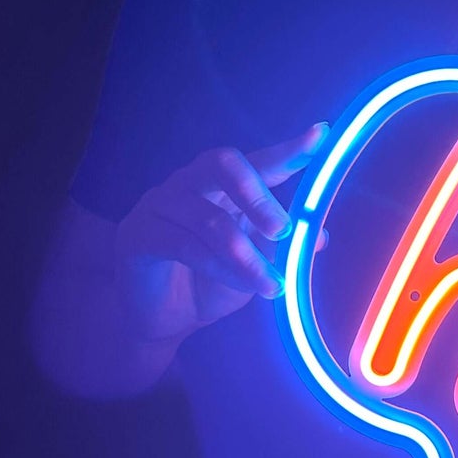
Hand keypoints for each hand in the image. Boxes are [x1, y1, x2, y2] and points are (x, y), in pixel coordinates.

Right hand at [114, 124, 327, 343]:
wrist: (165, 320)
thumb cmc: (210, 281)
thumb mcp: (255, 263)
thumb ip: (281, 247)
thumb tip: (319, 237)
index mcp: (221, 184)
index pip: (256, 160)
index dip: (287, 150)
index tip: (320, 137)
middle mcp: (189, 183)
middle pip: (222, 164)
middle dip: (259, 196)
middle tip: (284, 230)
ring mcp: (159, 205)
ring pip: (209, 219)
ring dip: (247, 255)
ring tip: (273, 285)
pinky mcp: (137, 236)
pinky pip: (184, 245)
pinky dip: (220, 267)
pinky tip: (243, 286)